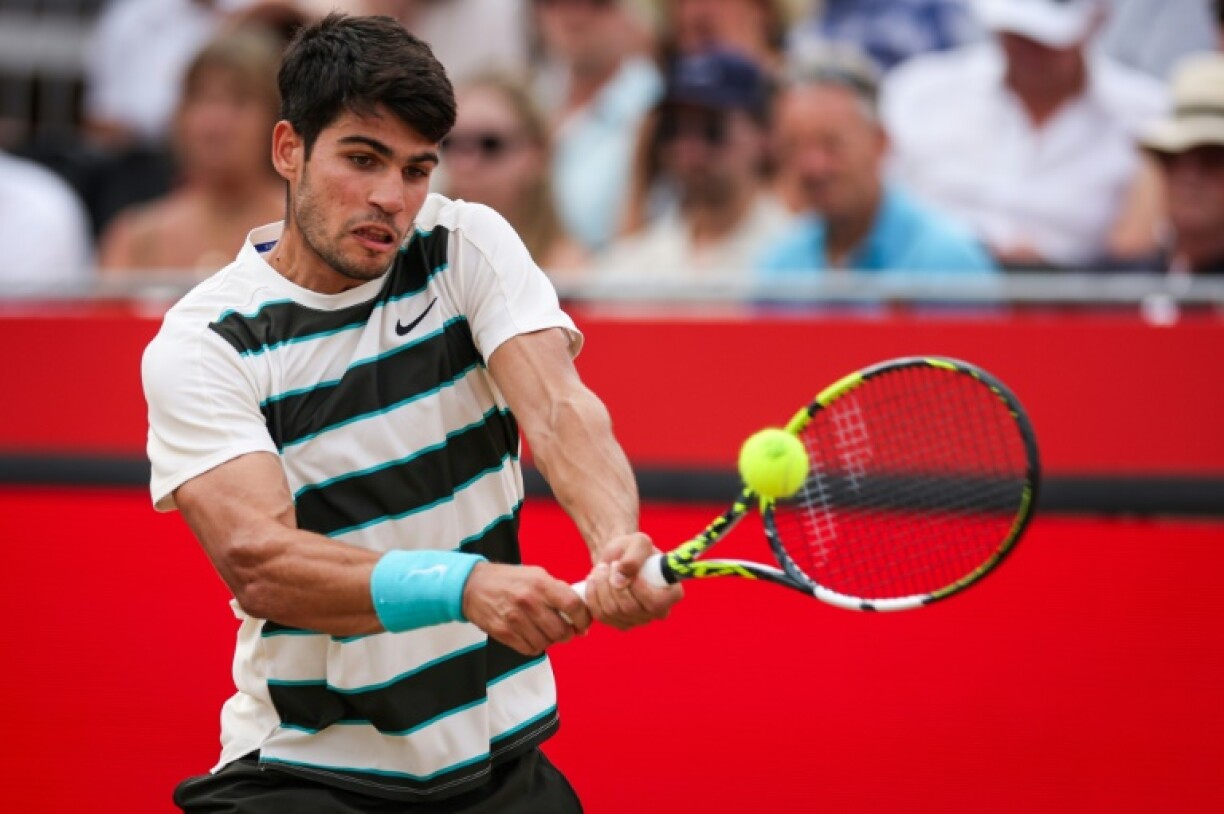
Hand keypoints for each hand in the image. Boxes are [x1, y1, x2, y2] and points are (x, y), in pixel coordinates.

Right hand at [462, 562, 591, 655]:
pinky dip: (535, 646)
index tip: (583, 623)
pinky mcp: (504, 633)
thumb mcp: (536, 574)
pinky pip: (530, 649)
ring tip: (546, 631)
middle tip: (566, 630)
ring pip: (546, 643)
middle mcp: (529, 601)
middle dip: (568, 634)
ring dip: (550, 640)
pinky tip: (532, 635)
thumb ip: (557, 590)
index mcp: (540, 584)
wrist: (473, 586)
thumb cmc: (509, 579)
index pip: (573, 605)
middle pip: (562, 630)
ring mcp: (515, 619)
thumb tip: (579, 609)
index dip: (584, 618)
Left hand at [584, 532, 682, 630]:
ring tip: (602, 568)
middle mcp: (658, 612)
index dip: (640, 590)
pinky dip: (592, 595)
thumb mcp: (638, 542)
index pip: (657, 604)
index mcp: (671, 593)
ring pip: (613, 611)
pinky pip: (601, 615)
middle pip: (630, 608)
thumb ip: (634, 557)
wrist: (618, 557)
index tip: (628, 571)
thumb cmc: (633, 549)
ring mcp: (639, 620)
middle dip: (614, 584)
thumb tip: (619, 580)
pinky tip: (594, 580)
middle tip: (611, 564)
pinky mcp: (620, 623)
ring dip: (601, 586)